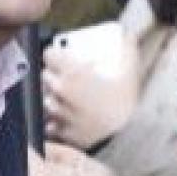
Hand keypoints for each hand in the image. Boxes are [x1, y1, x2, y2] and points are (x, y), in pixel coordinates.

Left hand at [42, 35, 137, 149]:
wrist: (127, 140)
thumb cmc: (127, 106)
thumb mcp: (131, 72)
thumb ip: (128, 49)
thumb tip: (127, 35)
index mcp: (73, 73)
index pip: (49, 54)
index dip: (55, 54)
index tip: (62, 57)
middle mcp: (60, 91)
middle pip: (45, 75)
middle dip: (55, 74)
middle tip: (69, 77)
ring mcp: (57, 113)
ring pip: (46, 98)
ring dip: (54, 96)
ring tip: (69, 98)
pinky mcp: (59, 132)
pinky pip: (49, 122)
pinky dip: (55, 120)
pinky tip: (67, 118)